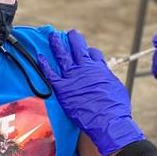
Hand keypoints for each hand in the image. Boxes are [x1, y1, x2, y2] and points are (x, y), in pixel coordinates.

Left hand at [39, 30, 145, 155]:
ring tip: (52, 36)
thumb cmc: (116, 108)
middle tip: (70, 33)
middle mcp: (85, 69)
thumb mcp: (117, 88)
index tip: (87, 53)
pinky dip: (44, 64)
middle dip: (74, 39)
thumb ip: (108, 79)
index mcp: (99, 68)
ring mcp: (73, 77)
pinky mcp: (63, 89)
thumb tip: (105, 76)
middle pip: (78, 48)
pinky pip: (50, 74)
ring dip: (57, 44)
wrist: (108, 121)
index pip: (93, 54)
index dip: (90, 52)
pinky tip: (39, 57)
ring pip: (62, 55)